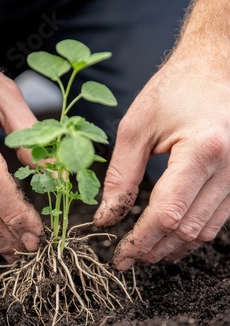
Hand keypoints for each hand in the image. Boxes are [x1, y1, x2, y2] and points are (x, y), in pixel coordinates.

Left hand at [94, 52, 229, 269]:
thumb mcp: (137, 127)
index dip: (141, 240)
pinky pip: (218, 220)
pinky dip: (192, 234)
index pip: (168, 213)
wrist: (215, 68)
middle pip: (188, 229)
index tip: (120, 256)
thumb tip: (107, 218)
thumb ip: (119, 176)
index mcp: (203, 150)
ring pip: (206, 231)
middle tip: (129, 257)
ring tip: (146, 252)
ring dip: (174, 247)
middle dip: (155, 249)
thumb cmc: (176, 89)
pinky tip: (171, 237)